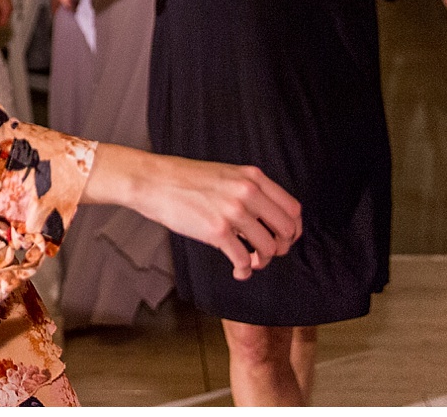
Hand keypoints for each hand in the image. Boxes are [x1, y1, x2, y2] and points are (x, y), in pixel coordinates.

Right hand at [98, 144, 301, 280]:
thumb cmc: (184, 179)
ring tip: (251, 262)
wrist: (153, 180)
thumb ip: (248, 189)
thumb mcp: (225, 174)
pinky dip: (245, 271)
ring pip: (268, 248)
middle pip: (286, 230)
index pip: (292, 208)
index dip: (293, 229)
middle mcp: (248, 192)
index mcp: (252, 177)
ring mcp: (233, 211)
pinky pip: (244, 260)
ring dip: (262, 261)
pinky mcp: (217, 231)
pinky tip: (238, 271)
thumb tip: (266, 215)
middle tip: (268, 253)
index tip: (284, 238)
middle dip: (281, 247)